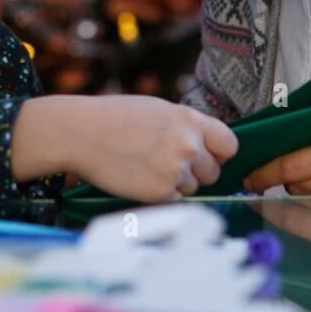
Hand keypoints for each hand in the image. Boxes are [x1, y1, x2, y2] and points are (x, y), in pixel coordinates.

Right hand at [15, 95, 237, 202]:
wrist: (81, 132)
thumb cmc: (114, 118)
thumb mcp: (158, 110)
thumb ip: (185, 127)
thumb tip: (204, 145)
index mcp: (190, 120)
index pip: (230, 144)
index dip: (218, 153)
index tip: (206, 155)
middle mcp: (189, 145)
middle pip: (213, 172)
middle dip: (195, 172)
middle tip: (166, 164)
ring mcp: (176, 170)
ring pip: (192, 188)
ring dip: (175, 184)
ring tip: (146, 167)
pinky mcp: (160, 193)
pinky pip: (174, 201)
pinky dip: (160, 196)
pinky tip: (140, 179)